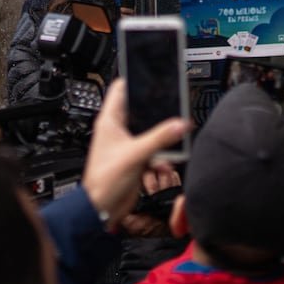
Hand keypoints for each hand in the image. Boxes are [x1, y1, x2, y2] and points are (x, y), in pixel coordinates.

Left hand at [82, 80, 187, 223]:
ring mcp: (127, 144)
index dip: (135, 78)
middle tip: (173, 107)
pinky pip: (154, 149)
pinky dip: (162, 155)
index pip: (121, 88)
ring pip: (150, 130)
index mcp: (110, 121)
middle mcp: (118, 130)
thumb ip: (159, 138)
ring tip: (174, 137)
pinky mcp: (136, 158)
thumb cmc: (104, 181)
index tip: (152, 74)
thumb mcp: (135, 154)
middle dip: (157, 111)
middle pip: (141, 109)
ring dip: (162, 137)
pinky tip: (166, 162)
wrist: (102, 209)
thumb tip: (180, 124)